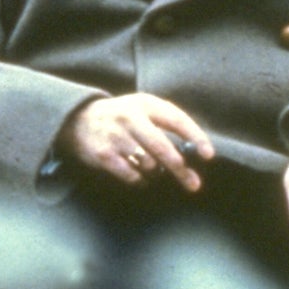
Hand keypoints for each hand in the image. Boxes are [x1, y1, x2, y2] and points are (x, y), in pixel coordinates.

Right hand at [59, 93, 213, 190]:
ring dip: (156, 172)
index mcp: (146, 104)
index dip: (195, 138)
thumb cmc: (124, 117)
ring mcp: (115, 136)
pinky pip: (132, 175)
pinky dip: (140, 180)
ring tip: (152, 168)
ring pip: (148, 164)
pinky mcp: (103, 154)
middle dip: (180, 169)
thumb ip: (169, 122)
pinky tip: (139, 175)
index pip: (177, 120)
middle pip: (163, 148)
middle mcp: (130, 118)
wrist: (80, 119)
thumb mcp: (145, 108)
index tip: (208, 155)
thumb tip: (195, 151)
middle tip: (194, 184)